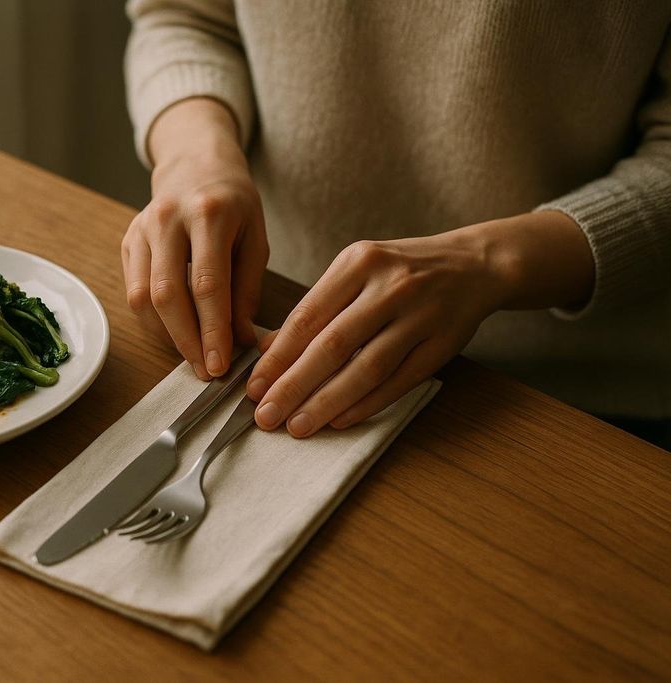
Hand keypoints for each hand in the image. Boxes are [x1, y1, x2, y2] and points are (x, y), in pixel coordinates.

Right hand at [122, 98, 267, 378]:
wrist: (195, 162)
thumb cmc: (233, 204)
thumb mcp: (255, 238)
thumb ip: (247, 290)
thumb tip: (241, 341)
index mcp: (209, 214)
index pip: (207, 285)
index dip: (212, 331)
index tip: (219, 366)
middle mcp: (167, 219)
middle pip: (167, 295)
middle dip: (186, 341)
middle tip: (205, 371)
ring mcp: (141, 230)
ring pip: (142, 297)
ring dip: (166, 335)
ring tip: (192, 356)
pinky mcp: (128, 241)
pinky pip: (133, 291)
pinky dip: (153, 320)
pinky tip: (175, 333)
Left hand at [246, 211, 593, 435]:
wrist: (473, 265)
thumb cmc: (399, 271)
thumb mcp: (355, 273)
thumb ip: (315, 310)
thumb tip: (267, 352)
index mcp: (358, 262)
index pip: (308, 315)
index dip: (278, 356)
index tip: (254, 387)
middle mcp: (390, 285)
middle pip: (333, 344)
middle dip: (294, 385)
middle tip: (266, 416)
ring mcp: (420, 314)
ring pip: (367, 367)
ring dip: (328, 402)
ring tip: (299, 426)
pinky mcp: (443, 343)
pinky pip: (399, 381)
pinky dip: (367, 403)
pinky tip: (341, 420)